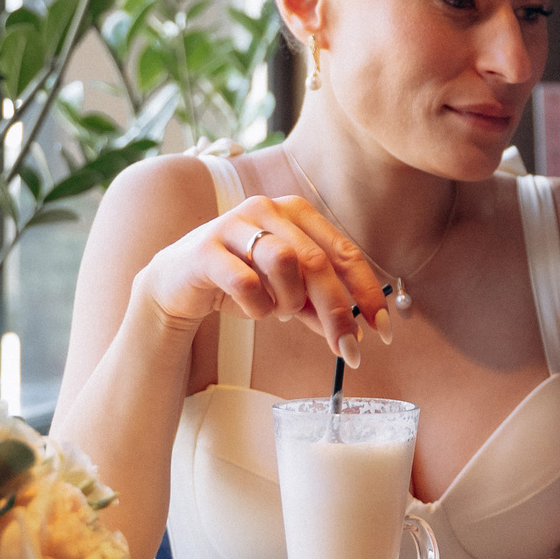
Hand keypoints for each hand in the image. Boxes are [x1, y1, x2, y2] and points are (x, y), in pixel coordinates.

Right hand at [132, 193, 392, 362]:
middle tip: (347, 349)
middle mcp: (268, 208)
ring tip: (277, 312)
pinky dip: (257, 306)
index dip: (368, 292)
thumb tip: (357, 332)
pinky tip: (253, 310)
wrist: (177, 283)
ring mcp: (235, 223)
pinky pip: (246, 282)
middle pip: (318, 262)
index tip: (383, 330)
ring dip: (288, 301)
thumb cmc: (239, 281)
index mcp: (297, 213)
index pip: (345, 252)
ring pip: (285, 262)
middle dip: (337, 311)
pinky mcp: (207, 248)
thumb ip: (318, 306)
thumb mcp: (286, 294)